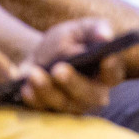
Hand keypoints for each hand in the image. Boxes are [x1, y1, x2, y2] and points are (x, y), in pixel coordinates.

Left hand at [6, 18, 126, 114]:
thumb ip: (95, 29)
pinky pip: (41, 109)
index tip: (106, 58)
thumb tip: (105, 36)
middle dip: (72, 83)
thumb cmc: (71, 40)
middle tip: (59, 69)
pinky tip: (25, 87)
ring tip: (34, 74)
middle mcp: (93, 95)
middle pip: (87, 95)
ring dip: (47, 90)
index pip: (113, 74)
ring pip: (62, 104)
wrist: (45, 53)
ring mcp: (71, 105)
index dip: (111, 68)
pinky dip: (32, 99)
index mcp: (106, 74)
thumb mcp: (81, 29)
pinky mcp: (50, 109)